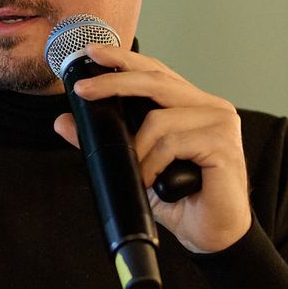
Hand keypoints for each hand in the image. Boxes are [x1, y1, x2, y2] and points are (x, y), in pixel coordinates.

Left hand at [52, 47, 251, 253]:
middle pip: (156, 81)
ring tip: (137, 172)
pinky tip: (152, 179)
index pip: (155, 72)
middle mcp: (209, 106)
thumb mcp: (134, 167)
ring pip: (160, 118)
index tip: (92, 53)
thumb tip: (63, 122)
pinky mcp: (224, 144)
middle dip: (115, 82)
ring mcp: (220, 123)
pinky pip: (173, 143)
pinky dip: (153, 162)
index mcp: (191, 105)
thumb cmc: (180, 198)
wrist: (212, 235)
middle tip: (84, 90)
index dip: (124, 61)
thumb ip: (104, 141)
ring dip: (137, 149)